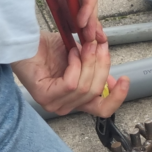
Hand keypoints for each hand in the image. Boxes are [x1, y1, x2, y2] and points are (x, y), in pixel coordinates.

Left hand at [12, 31, 129, 116]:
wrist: (26, 41)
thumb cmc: (49, 48)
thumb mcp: (82, 56)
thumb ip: (97, 67)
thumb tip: (113, 78)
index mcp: (78, 99)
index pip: (103, 109)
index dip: (118, 97)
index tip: (125, 79)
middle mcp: (67, 105)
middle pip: (97, 92)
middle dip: (101, 65)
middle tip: (98, 45)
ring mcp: (55, 103)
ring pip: (85, 88)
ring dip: (88, 62)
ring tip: (84, 45)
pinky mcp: (45, 97)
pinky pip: (71, 84)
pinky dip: (75, 65)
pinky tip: (70, 53)